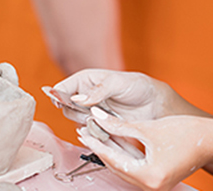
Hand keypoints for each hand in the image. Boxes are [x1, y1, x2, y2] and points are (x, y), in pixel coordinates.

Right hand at [52, 69, 171, 123]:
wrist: (154, 105)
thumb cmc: (138, 86)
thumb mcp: (118, 82)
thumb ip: (97, 90)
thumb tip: (77, 99)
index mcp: (85, 80)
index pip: (62, 88)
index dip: (58, 96)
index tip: (62, 103)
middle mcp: (85, 96)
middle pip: (66, 108)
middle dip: (75, 113)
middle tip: (91, 112)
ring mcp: (91, 112)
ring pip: (76, 122)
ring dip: (87, 123)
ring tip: (104, 118)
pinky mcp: (99, 126)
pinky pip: (89, 133)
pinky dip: (95, 132)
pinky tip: (107, 128)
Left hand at [77, 108, 212, 190]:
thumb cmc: (186, 132)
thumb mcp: (148, 128)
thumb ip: (119, 125)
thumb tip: (96, 116)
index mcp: (148, 176)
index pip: (113, 159)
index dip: (97, 143)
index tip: (83, 131)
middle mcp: (150, 186)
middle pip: (117, 166)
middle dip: (101, 147)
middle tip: (85, 131)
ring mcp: (154, 185)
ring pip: (124, 167)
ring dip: (111, 150)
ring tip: (95, 134)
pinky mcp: (157, 180)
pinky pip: (134, 167)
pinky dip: (123, 154)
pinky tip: (113, 141)